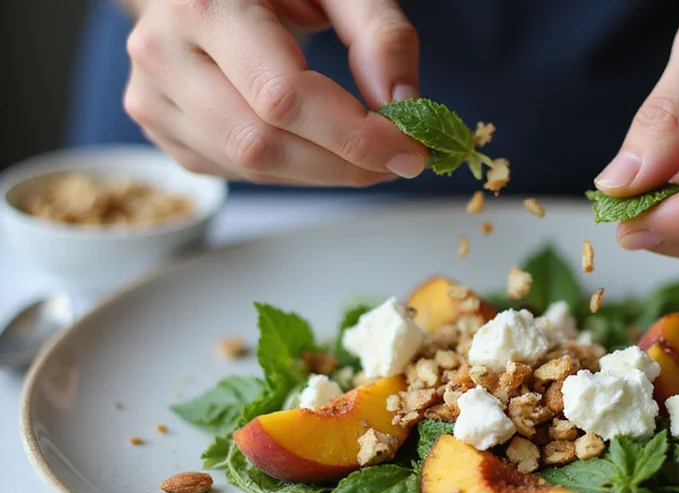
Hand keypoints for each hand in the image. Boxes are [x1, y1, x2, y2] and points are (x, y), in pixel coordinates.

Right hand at [123, 0, 428, 184]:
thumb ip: (378, 32)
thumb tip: (402, 103)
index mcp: (203, 3)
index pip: (282, 95)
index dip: (352, 135)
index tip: (409, 147)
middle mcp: (163, 52)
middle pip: (262, 142)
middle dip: (344, 163)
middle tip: (399, 160)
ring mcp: (153, 97)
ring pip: (250, 166)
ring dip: (323, 173)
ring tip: (369, 153)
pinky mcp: (161, 129)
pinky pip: (237, 172)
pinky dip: (294, 170)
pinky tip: (320, 146)